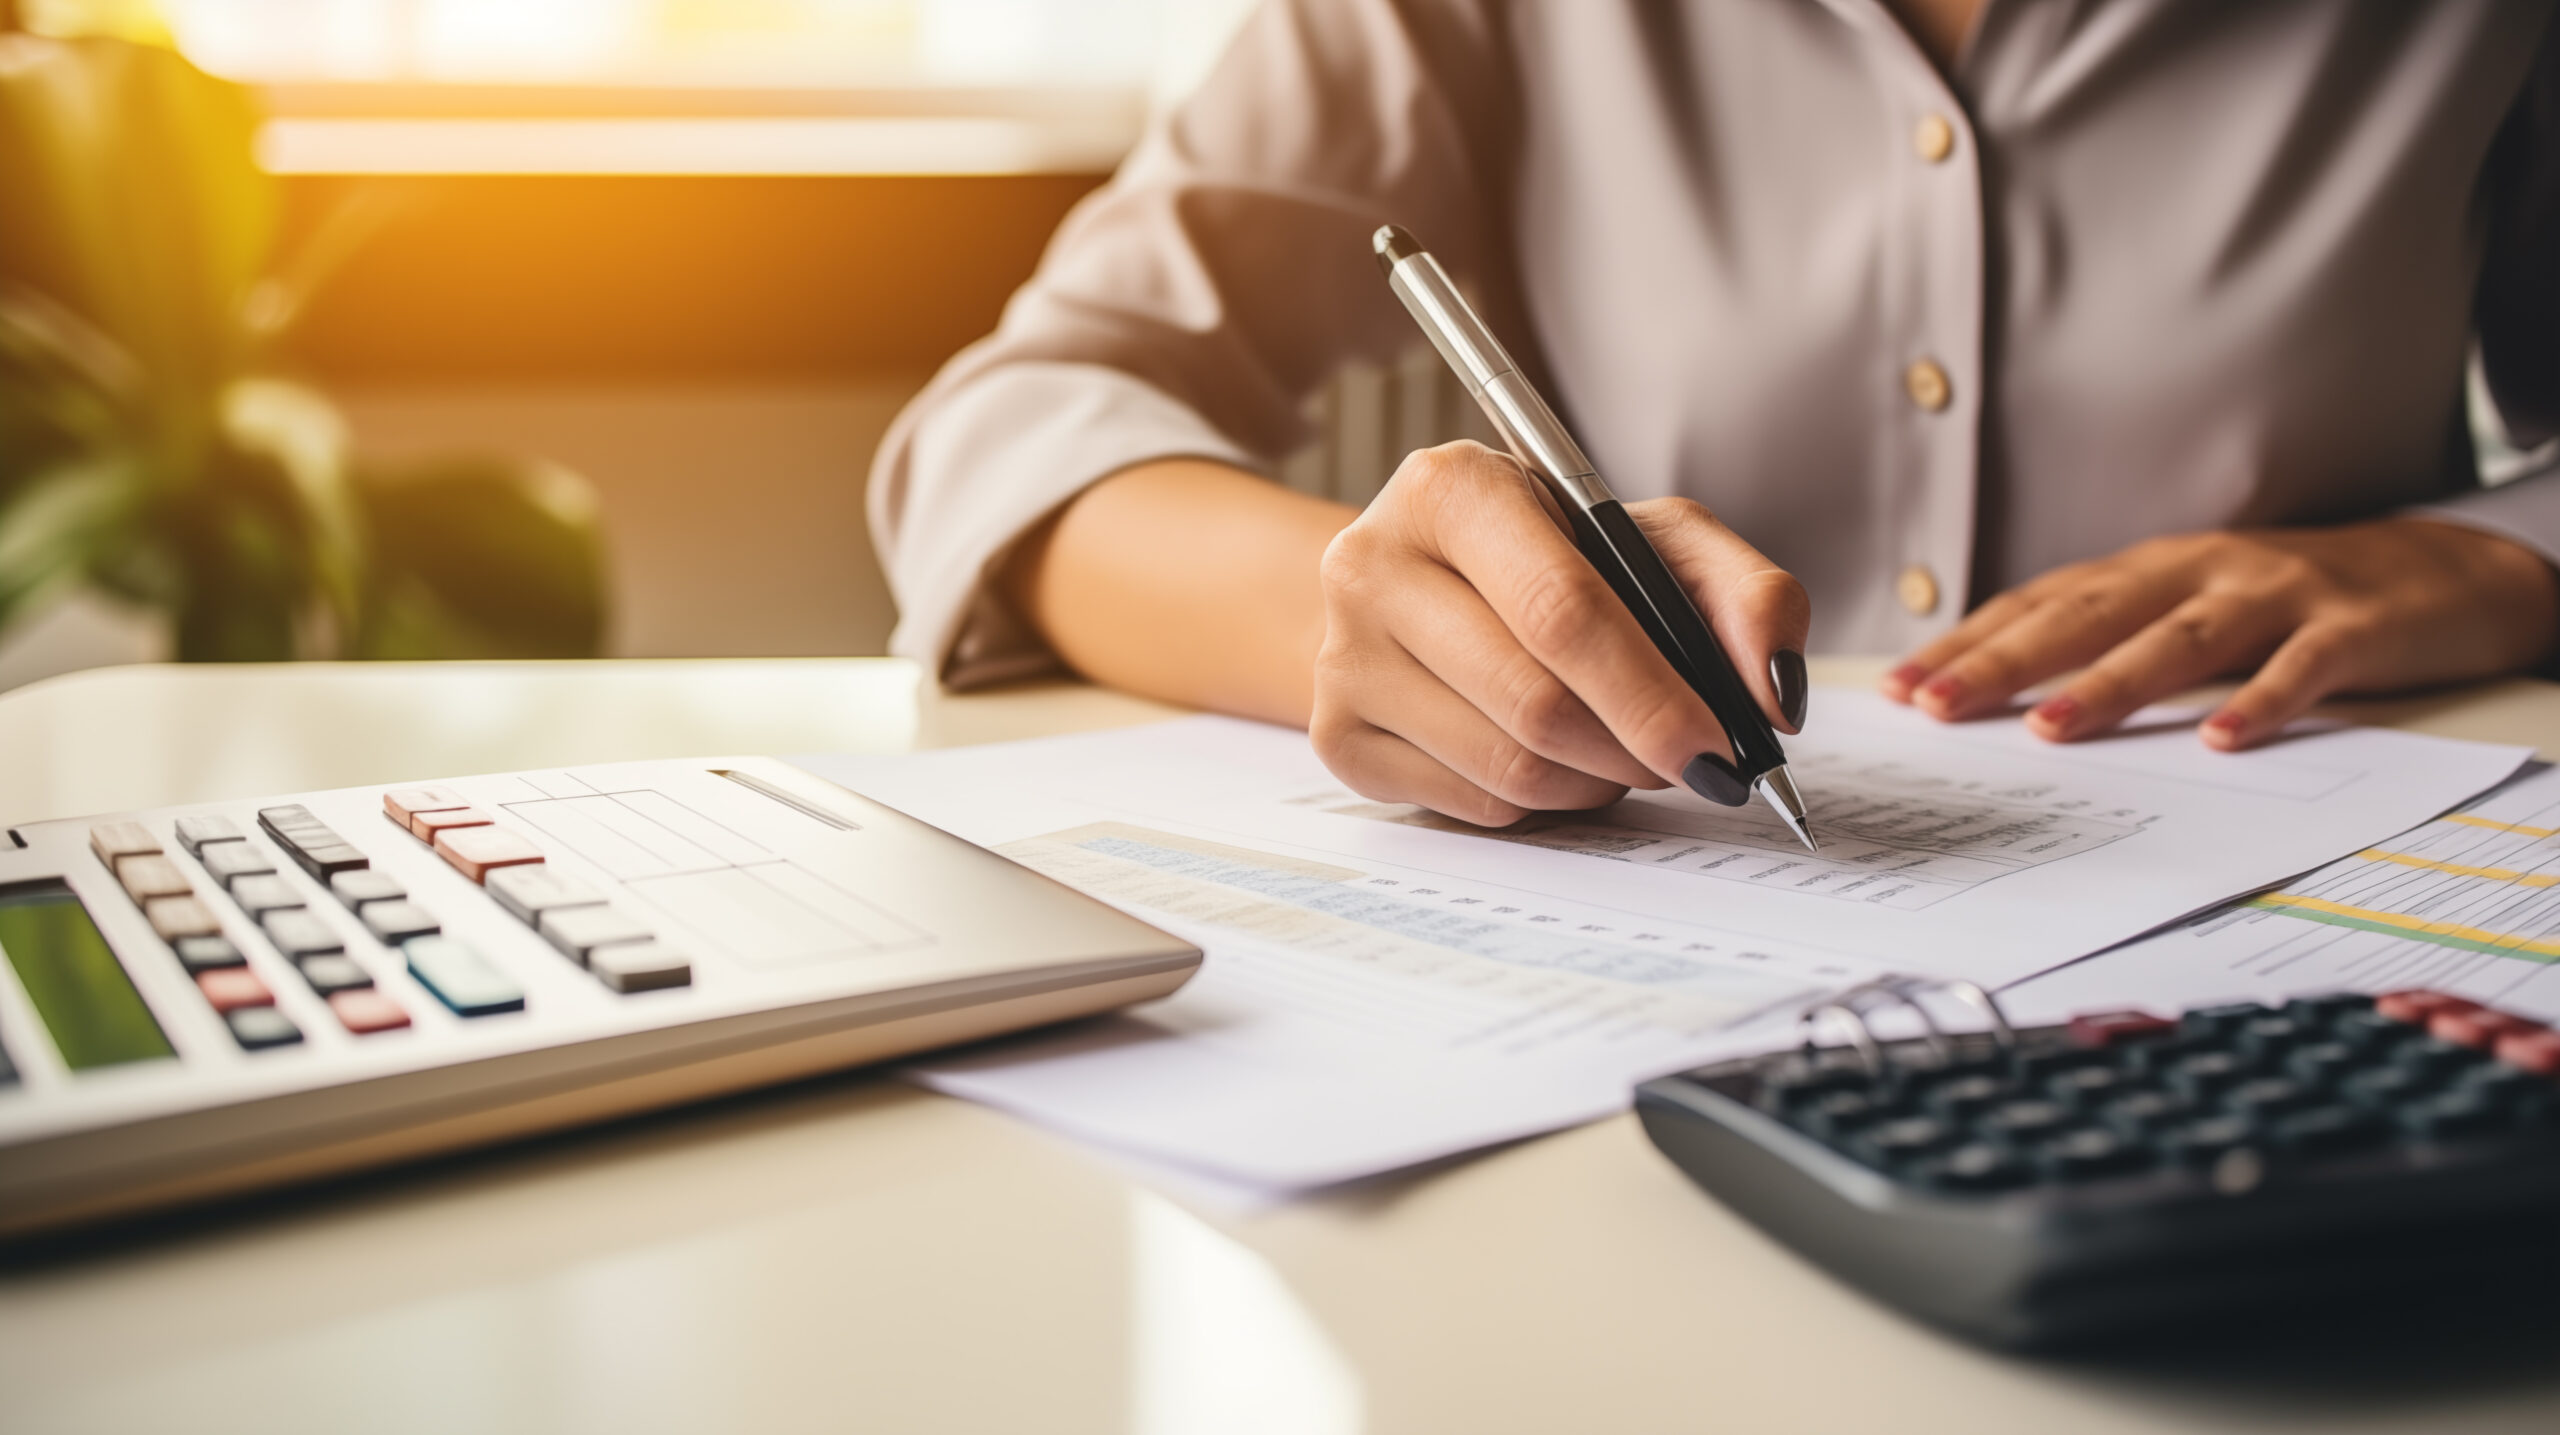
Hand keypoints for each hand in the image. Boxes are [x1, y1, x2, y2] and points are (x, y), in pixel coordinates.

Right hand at [1310, 441, 1808, 825]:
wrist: (1419, 586)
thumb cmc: (1549, 560)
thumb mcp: (1654, 542)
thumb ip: (1743, 594)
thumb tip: (1773, 692)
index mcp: (1451, 488)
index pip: (1561, 608)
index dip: (1651, 691)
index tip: (1720, 746)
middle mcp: (1372, 564)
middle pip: (1534, 701)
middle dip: (1634, 748)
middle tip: (1689, 760)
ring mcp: (1343, 656)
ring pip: (1506, 767)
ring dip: (1594, 780)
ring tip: (1619, 749)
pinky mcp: (1336, 735)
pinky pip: (1472, 804)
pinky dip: (1539, 801)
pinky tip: (1551, 757)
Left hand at [1881, 519, 2559, 747]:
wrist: (2441, 569)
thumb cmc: (2289, 602)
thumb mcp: (2190, 609)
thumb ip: (2113, 640)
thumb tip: (2005, 693)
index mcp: (2152, 571)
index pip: (2043, 603)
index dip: (1971, 642)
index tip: (1899, 687)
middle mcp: (2200, 571)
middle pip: (2088, 614)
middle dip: (2007, 660)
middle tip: (1937, 704)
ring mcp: (2275, 596)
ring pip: (2181, 638)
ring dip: (2111, 682)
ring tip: (2049, 726)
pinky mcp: (2350, 628)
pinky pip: (2300, 667)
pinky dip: (2260, 701)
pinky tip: (2220, 739)